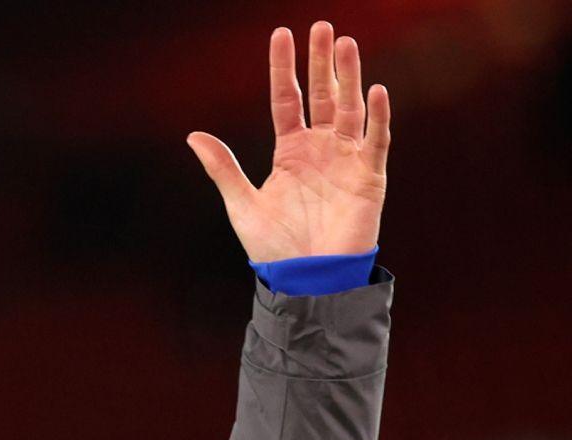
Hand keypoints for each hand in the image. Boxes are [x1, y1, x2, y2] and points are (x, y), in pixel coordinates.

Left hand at [186, 22, 390, 262]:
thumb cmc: (275, 248)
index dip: (284, 68)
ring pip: (350, 108)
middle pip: (323, 95)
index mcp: (290, 151)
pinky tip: (375, 90)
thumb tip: (192, 136)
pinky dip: (378, 116)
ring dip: (349, 77)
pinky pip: (376, 140)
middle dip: (322, 62)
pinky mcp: (369, 177)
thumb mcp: (243, 204)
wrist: (306, 280)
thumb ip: (222, 168)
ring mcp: (346, 159)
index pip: (287, 99)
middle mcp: (321, 148)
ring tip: (345, 43)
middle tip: (322, 26)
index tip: (281, 34)